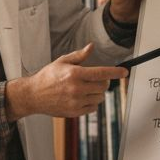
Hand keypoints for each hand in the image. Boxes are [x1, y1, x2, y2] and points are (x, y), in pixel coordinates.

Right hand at [5, 44, 126, 119]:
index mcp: (75, 74)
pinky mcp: (74, 112)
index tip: (125, 72)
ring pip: (99, 98)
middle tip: (97, 80)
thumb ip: (79, 56)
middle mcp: (77, 88)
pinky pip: (93, 108)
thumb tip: (91, 47)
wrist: (34, 95)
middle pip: (103, 86)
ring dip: (97, 93)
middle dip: (104, 82)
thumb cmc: (47, 77)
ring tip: (86, 89)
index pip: (101, 73)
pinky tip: (82, 97)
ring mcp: (76, 102)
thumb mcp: (62, 62)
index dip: (115, 72)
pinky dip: (91, 102)